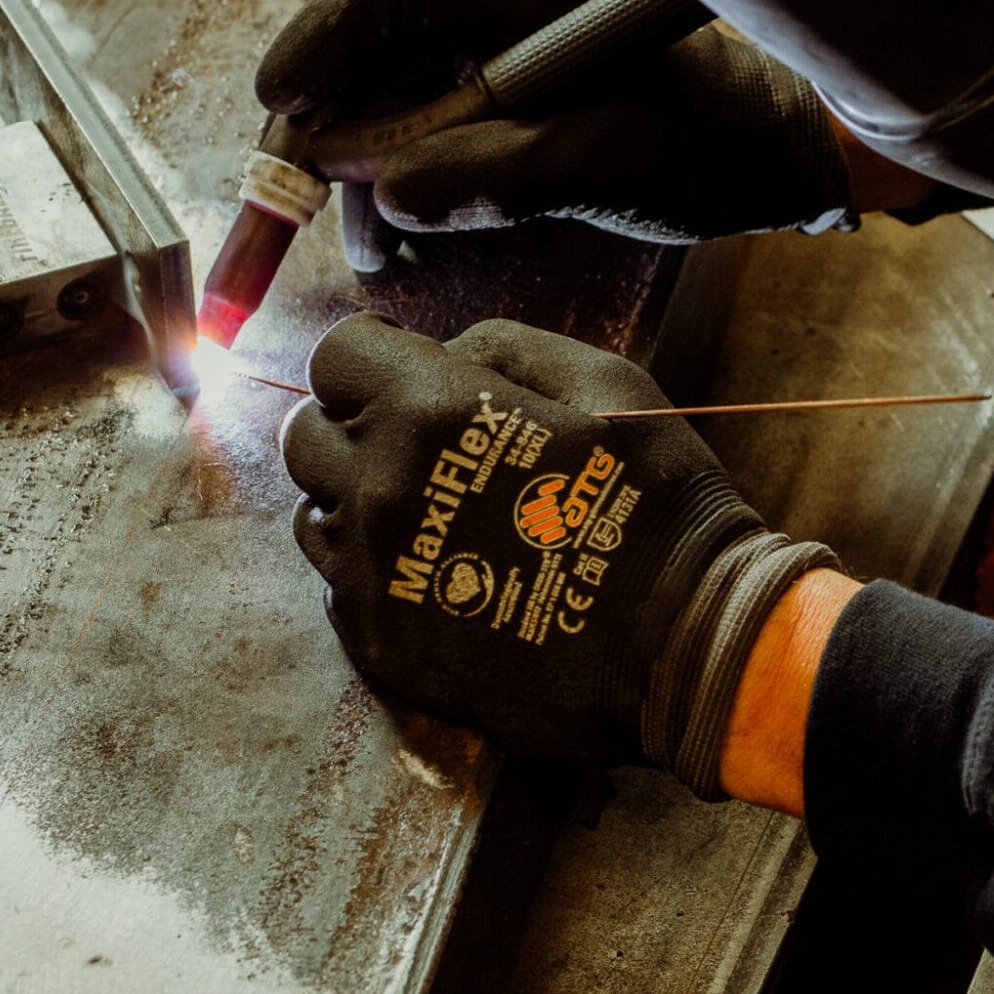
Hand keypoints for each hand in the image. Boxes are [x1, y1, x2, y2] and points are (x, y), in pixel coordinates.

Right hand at [255, 0, 856, 243]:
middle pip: (382, 44)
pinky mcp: (518, 90)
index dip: (323, 43)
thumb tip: (383, 193)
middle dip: (337, 123)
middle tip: (296, 200)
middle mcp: (510, 5)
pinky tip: (402, 229)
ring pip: (402, 89)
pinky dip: (413, 171)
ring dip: (371, 162)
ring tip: (369, 246)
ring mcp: (511, 46)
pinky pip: (438, 117)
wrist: (777, 157)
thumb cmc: (708, 148)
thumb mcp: (599, 166)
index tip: (281, 108)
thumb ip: (488, 175)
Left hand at [278, 312, 836, 790]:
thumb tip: (442, 350)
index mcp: (431, 411)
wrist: (685, 645)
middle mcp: (381, 487)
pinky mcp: (381, 644)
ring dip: (362, 502)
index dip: (379, 358)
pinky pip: (340, 588)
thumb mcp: (609, 384)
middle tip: (427, 447)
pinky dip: (378, 572)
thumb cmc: (661, 503)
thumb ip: (508, 347)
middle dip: (358, 426)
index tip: (414, 373)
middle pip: (307, 435)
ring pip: (317, 514)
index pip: (338, 357)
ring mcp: (373, 574)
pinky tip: (447, 574)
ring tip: (438, 516)